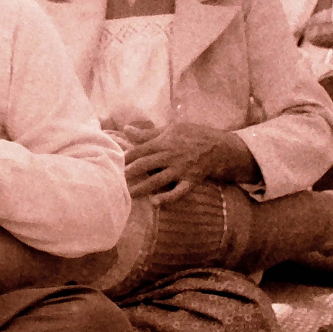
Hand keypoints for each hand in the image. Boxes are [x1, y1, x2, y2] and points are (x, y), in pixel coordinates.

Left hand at [121, 122, 257, 202]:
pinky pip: (178, 192)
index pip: (140, 150)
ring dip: (142, 188)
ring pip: (158, 180)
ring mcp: (180, 170)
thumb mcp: (170, 129)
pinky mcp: (190, 181)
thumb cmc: (193, 135)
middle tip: (114, 180)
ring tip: (128, 195)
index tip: (114, 163)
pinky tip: (155, 202)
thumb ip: (147, 132)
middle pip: (145, 165)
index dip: (126, 157)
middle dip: (129, 173)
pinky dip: (167, 198)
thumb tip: (126, 128)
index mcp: (164, 142)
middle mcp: (170, 156)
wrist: (219, 146)